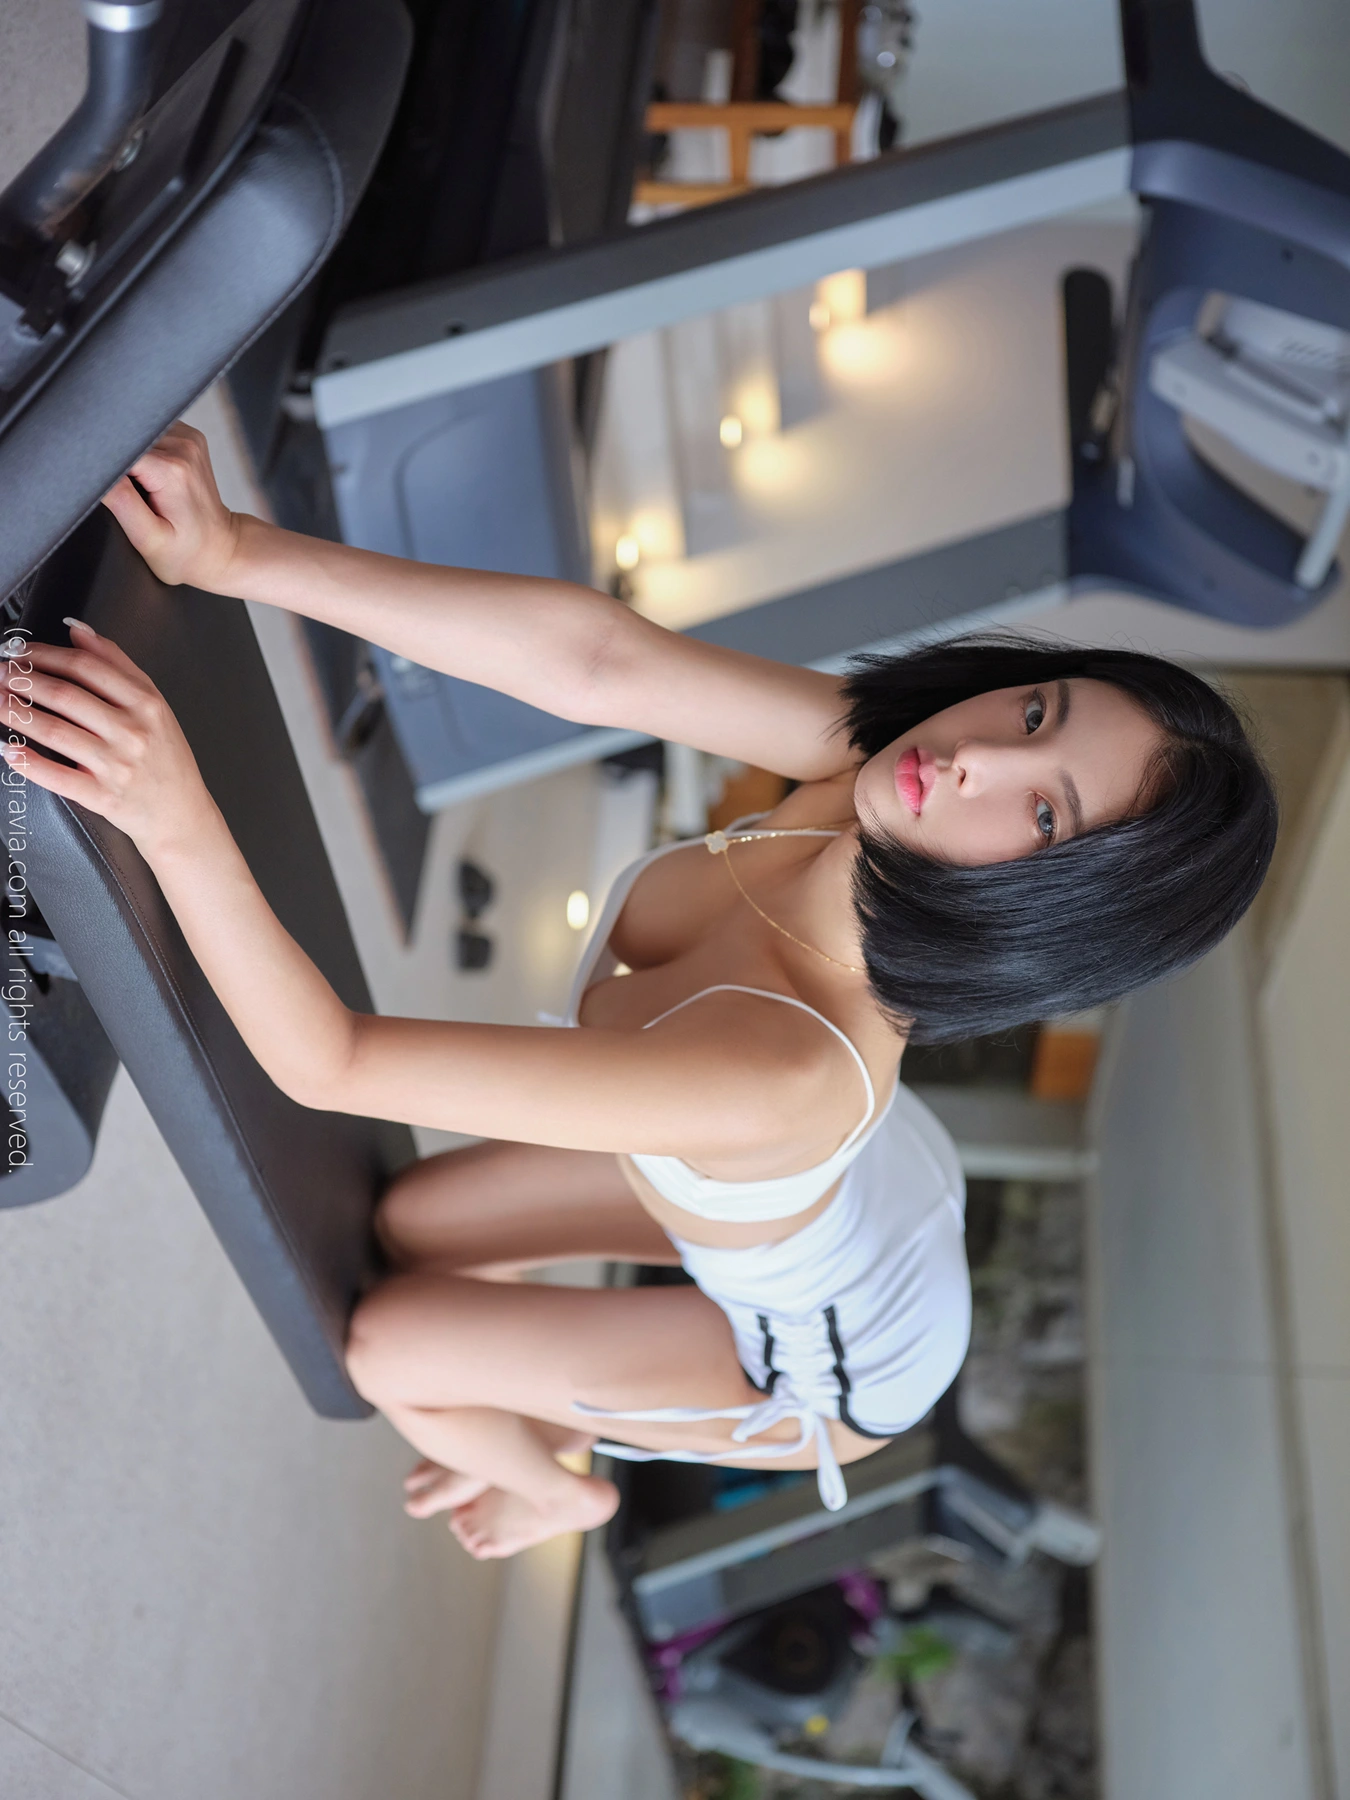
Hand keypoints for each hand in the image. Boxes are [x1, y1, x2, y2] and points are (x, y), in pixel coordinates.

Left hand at [1, 622, 210, 853]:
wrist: (182, 815)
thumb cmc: (167, 760)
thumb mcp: (155, 705)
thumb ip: (118, 664)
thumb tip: (78, 631)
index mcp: (146, 704)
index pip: (87, 668)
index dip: (46, 654)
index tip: (20, 651)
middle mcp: (133, 732)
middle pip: (66, 696)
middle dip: (23, 681)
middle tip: (0, 674)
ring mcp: (117, 766)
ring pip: (55, 731)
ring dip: (15, 714)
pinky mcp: (103, 796)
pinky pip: (58, 776)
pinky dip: (29, 763)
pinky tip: (9, 750)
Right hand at [101, 422, 245, 590]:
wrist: (219, 548)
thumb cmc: (185, 552)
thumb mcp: (147, 537)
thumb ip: (121, 500)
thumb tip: (94, 467)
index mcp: (172, 470)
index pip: (118, 449)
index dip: (106, 466)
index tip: (113, 491)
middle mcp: (183, 447)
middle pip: (128, 438)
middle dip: (119, 463)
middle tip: (132, 495)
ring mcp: (189, 438)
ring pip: (138, 435)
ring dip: (133, 457)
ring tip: (144, 488)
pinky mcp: (188, 437)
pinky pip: (151, 434)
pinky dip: (145, 452)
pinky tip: (152, 477)